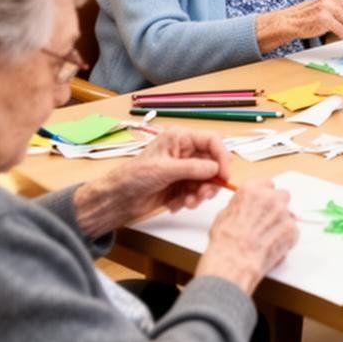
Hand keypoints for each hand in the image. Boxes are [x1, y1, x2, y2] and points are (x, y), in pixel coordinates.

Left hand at [74, 128, 232, 235]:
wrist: (118, 199)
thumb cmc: (134, 176)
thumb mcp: (165, 170)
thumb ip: (193, 168)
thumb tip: (216, 168)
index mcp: (180, 138)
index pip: (212, 141)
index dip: (222, 157)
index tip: (224, 175)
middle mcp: (184, 151)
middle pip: (212, 163)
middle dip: (210, 181)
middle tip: (203, 194)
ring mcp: (183, 169)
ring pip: (206, 180)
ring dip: (200, 193)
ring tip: (187, 202)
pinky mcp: (180, 185)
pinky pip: (196, 192)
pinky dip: (190, 200)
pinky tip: (176, 203)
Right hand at [195, 181, 297, 295]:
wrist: (235, 260)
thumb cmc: (226, 241)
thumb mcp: (224, 214)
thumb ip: (240, 206)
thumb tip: (244, 208)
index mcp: (252, 190)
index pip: (267, 184)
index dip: (265, 195)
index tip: (263, 203)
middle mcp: (270, 198)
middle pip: (282, 195)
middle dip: (277, 206)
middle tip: (268, 220)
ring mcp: (283, 213)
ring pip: (289, 214)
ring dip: (281, 223)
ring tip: (268, 238)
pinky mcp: (292, 230)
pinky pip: (292, 231)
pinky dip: (285, 239)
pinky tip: (272, 247)